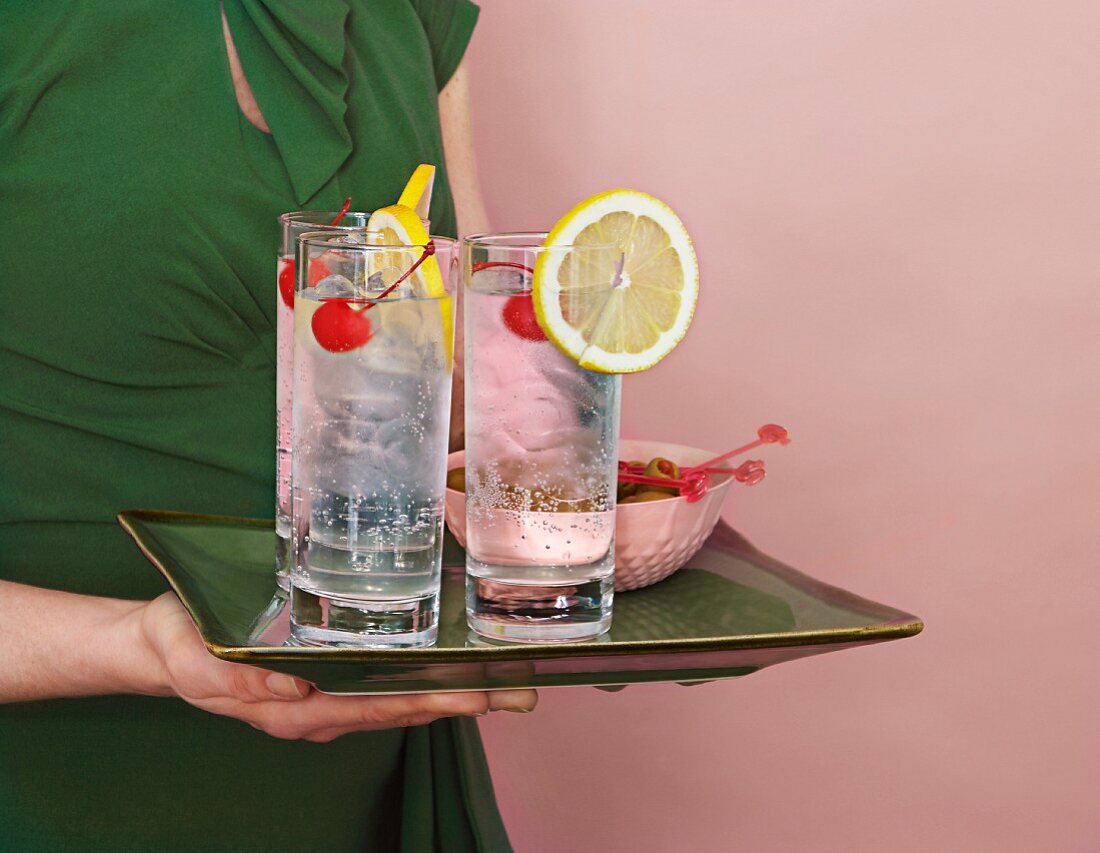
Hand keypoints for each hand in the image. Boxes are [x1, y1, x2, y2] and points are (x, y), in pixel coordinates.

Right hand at [136, 593, 535, 741]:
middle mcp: (322, 707)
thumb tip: (293, 692)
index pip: (377, 708)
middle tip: (520, 691)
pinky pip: (383, 682)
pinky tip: (450, 665)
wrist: (164, 647)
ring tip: (505, 682)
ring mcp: (327, 696)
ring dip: (452, 690)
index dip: (428, 701)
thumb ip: (239, 681)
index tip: (476, 696)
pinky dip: (421, 676)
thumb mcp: (197, 661)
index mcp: (297, 710)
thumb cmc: (181, 648)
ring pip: (399, 697)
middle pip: (403, 707)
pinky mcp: (327, 676)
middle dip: (462, 701)